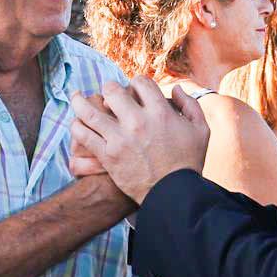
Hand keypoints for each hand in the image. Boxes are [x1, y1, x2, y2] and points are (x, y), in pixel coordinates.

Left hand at [68, 79, 208, 202]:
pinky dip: (76, 126)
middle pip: (112, 90)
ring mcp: (119, 138)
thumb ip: (189, 104)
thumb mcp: (200, 130)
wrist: (174, 194)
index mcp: (160, 112)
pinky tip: (76, 122)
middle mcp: (137, 121)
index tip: (134, 90)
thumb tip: (174, 88)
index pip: (139, 82)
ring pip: (89, 110)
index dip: (135, 83)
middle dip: (109, 89)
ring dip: (80, 101)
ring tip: (76, 96)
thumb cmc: (188, 162)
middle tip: (108, 94)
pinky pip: (84, 134)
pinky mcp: (107, 155)